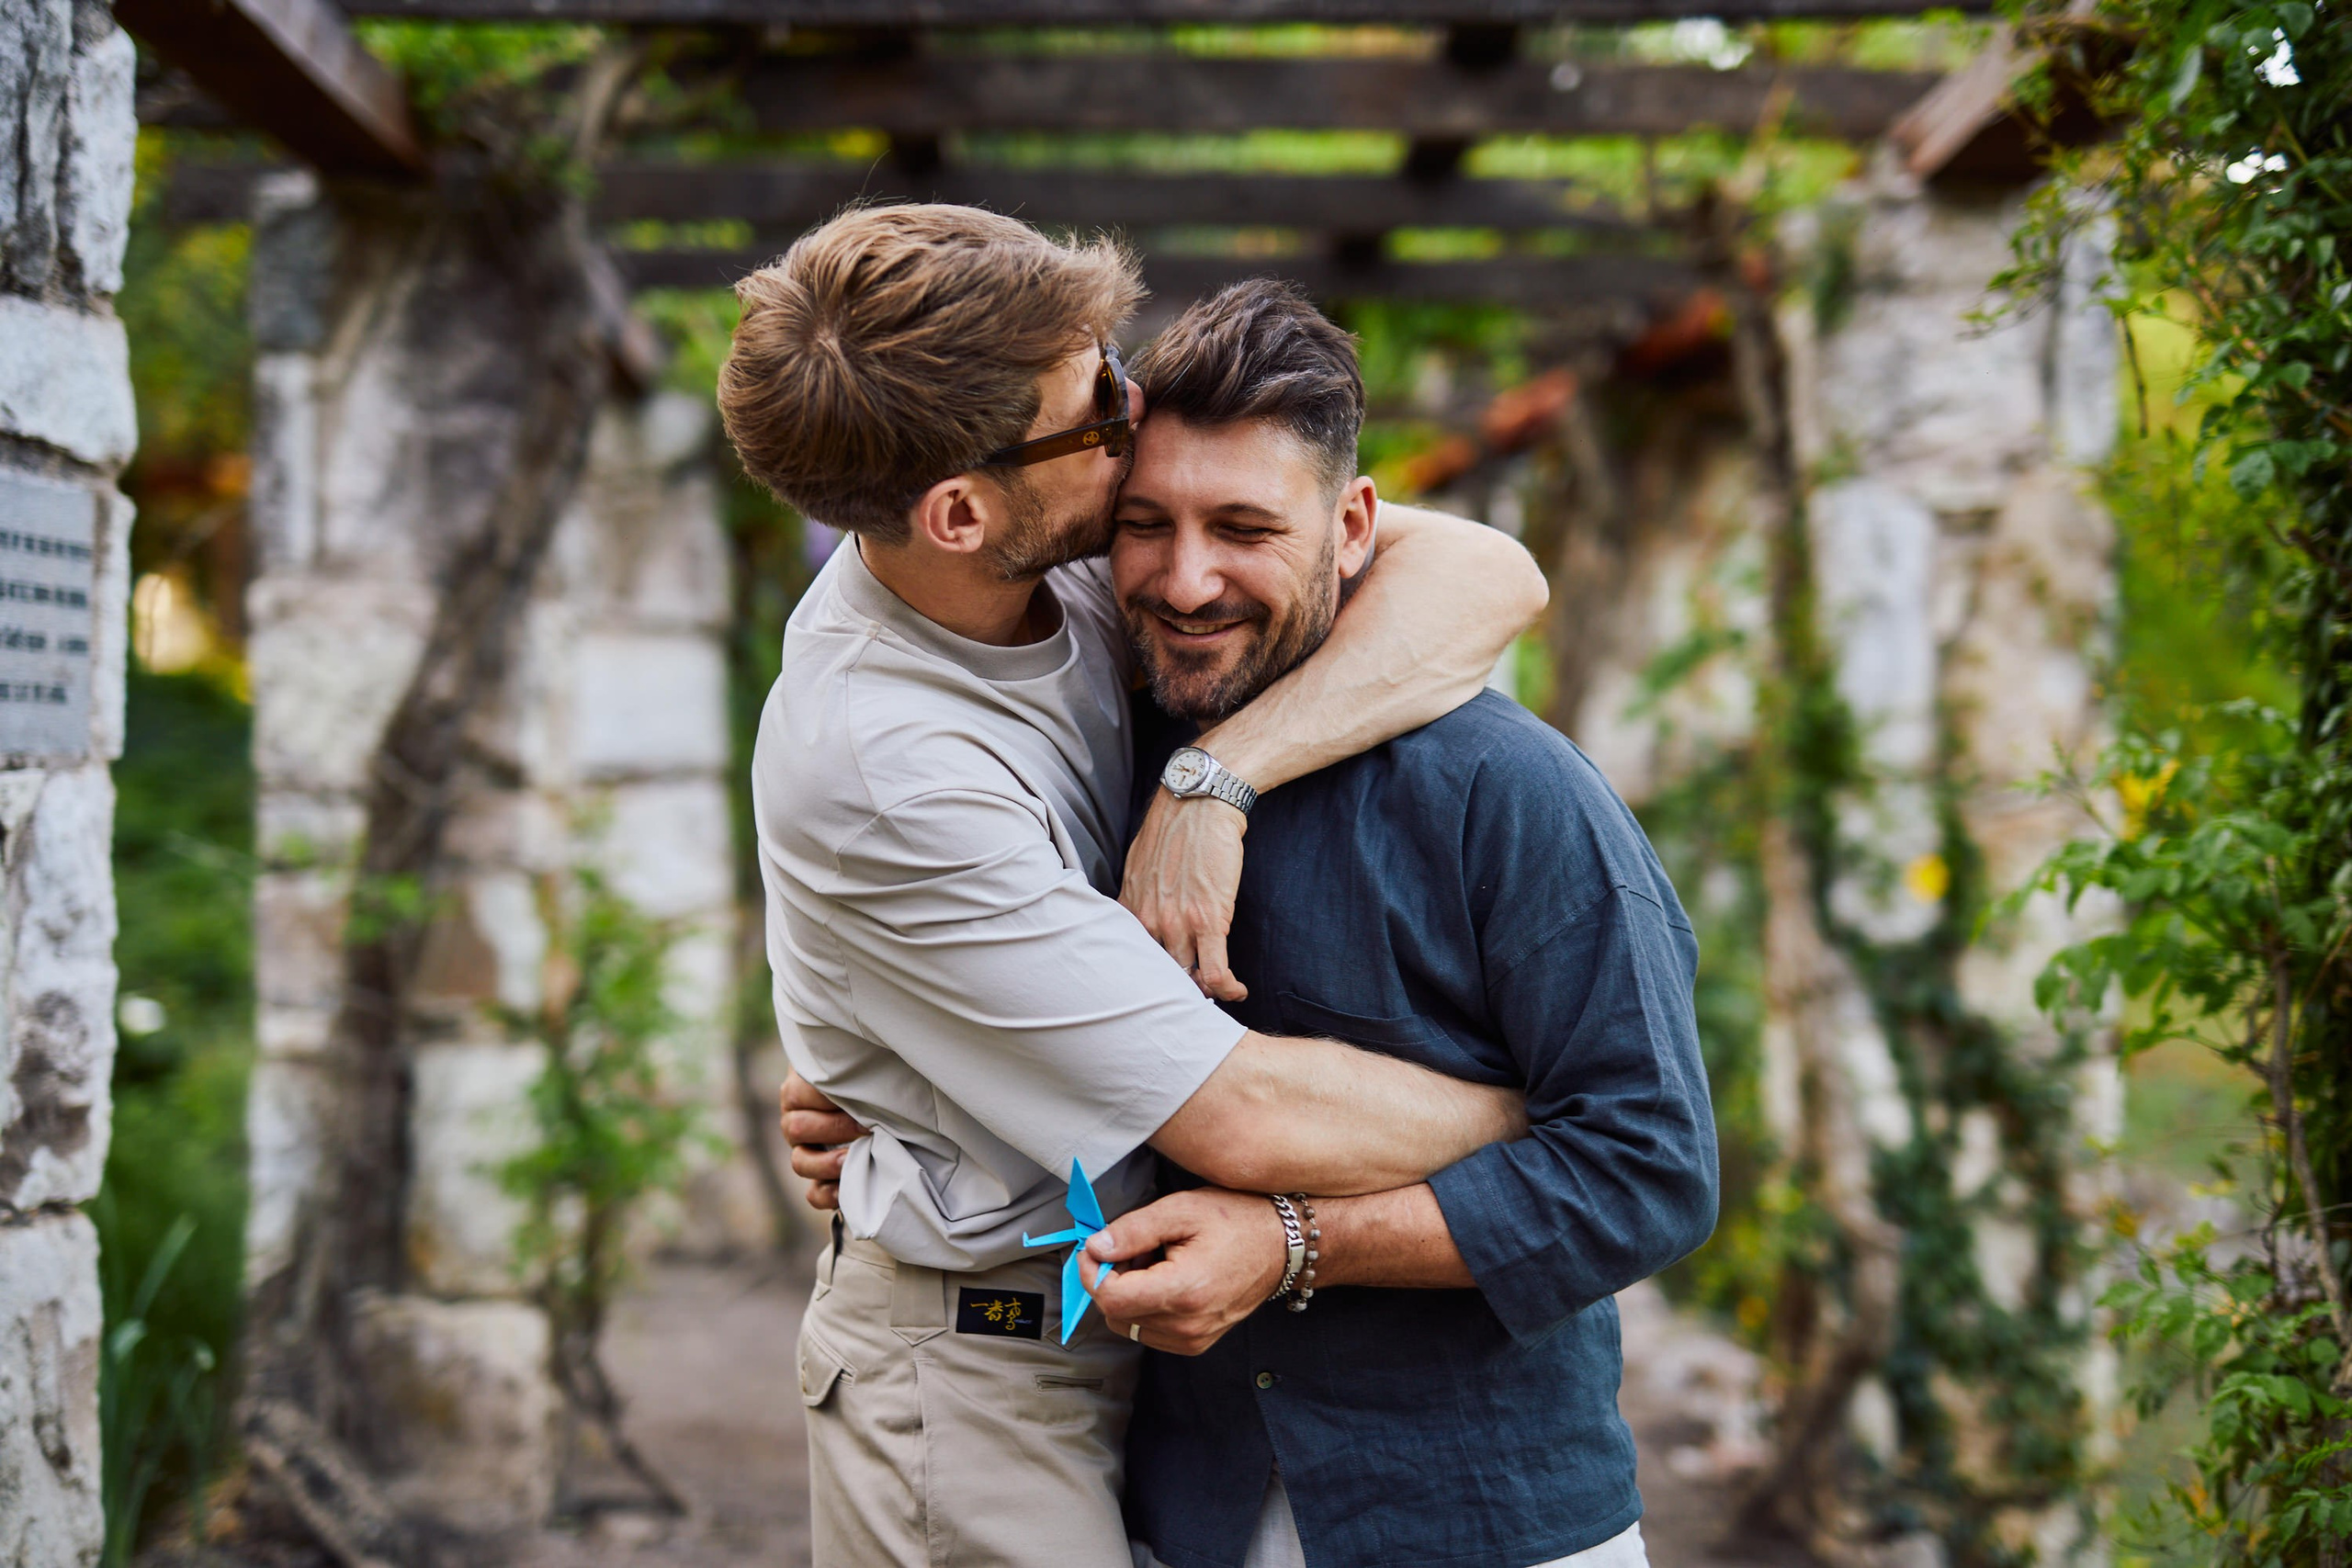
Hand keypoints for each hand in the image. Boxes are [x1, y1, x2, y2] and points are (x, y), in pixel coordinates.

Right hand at [780, 1071, 862, 1211]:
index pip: (800, 1094)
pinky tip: (850, 1186)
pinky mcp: (820, 1179)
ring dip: (829, 1163)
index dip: (829, 1098)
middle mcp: (795, 1121)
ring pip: (800, 1163)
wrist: (879, 1103)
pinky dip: (831, 1194)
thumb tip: (868, 1077)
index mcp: (798, 1090)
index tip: (860, 1097)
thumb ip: (850, 1076)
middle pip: (797, 1129)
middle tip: (866, 1127)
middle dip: (835, 1129)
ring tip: (854, 1157)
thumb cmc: (864, 1080)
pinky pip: (814, 1194)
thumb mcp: (855, 1072)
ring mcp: (804, 1152)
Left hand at [1081, 1188, 1289, 1355]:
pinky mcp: (1197, 1343)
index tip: (1094, 1248)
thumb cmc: (1236, 1219)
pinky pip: (1150, 1332)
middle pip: (1116, 1314)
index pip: (1111, 1298)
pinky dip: (1145, 1308)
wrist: (1282, 1244)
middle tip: (1131, 1247)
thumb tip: (1095, 1248)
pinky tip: (1164, 1279)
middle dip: (1111, 1280)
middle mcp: (1188, 1325)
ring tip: (1152, 1261)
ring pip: (1130, 1326)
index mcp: (1183, 1291)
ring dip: (1128, 1295)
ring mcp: (1194, 1339)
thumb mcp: (1181, 1210)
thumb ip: (1133, 1230)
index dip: (1092, 1272)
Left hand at [1119, 789, 1248, 1000]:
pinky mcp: (1210, 921)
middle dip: (1177, 990)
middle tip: (1194, 995)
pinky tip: (1238, 991)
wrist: (1199, 803)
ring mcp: (1177, 924)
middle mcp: (1148, 922)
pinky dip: (1228, 989)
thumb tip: (1139, 915)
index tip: (1166, 984)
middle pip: (1160, 975)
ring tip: (1219, 993)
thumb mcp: (1138, 865)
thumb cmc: (1173, 829)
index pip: (1133, 961)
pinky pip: (1216, 972)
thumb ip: (1136, 897)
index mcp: (1129, 910)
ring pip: (1188, 979)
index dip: (1151, 978)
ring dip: (1206, 992)